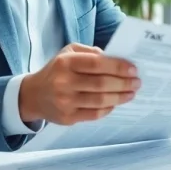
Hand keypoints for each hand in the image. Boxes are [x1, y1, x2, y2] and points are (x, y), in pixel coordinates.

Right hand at [18, 43, 139, 125]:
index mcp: (65, 63)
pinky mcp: (67, 117)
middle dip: (123, 83)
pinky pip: (94, 114)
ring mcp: (65, 102)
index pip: (96, 64)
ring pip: (100, 101)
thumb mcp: (68, 53)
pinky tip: (116, 103)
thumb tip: (114, 58)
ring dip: (120, 97)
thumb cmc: (57, 71)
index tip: (133, 69)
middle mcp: (63, 82)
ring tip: (131, 93)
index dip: (117, 67)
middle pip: (101, 84)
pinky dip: (108, 108)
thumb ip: (90, 52)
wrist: (33, 95)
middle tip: (137, 82)